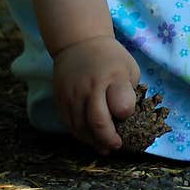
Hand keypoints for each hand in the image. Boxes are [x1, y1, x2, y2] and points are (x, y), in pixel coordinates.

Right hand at [52, 36, 140, 154]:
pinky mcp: (60, 99)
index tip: (128, 121)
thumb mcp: (129, 67)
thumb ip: (130, 92)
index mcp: (112, 77)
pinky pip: (69, 123)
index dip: (126, 118)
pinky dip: (80, 134)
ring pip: (80, 128)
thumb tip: (129, 118)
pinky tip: (89, 137)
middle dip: (108, 139)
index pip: (121, 105)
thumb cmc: (110, 57)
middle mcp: (90, 87)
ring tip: (103, 147)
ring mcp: (72, 94)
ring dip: (93, 141)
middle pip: (98, 122)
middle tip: (116, 145)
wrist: (78, 42)